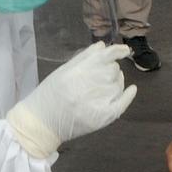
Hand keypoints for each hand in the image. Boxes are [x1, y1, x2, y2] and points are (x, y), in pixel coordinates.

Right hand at [6, 42, 137, 157]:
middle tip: (102, 75)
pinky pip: (122, 104)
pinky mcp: (101, 119)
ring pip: (118, 85)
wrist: (41, 124)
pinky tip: (131, 90)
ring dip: (116, 82)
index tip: (124, 50)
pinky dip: (128, 95)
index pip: (104, 57)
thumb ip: (83, 58)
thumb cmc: (49, 95)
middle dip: (111, 69)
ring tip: (105, 86)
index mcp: (75, 73)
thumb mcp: (61, 72)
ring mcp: (95, 104)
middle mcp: (86, 87)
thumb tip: (103, 46)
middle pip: (113, 70)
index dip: (117, 51)